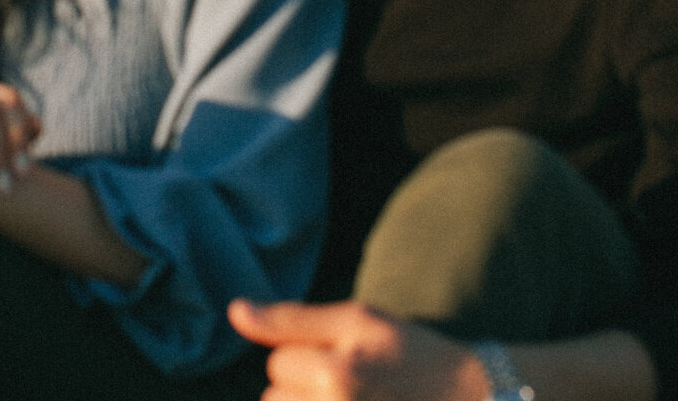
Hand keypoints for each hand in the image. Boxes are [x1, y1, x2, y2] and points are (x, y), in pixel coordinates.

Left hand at [227, 300, 489, 400]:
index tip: (340, 357)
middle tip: (348, 385)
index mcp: (336, 376)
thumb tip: (234, 311)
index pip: (276, 363)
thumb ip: (290, 319)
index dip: (303, 355)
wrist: (468, 399)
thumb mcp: (356, 320)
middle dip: (301, 390)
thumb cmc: (408, 352)